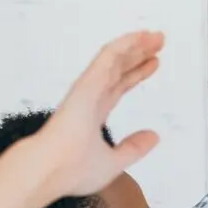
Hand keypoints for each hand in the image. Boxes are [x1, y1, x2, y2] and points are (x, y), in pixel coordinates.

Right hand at [35, 31, 164, 198]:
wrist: (49, 171)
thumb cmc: (70, 171)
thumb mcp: (113, 162)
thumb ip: (133, 148)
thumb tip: (153, 136)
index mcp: (93, 114)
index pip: (119, 87)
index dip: (136, 73)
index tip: (153, 63)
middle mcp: (90, 98)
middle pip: (119, 69)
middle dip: (138, 54)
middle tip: (158, 41)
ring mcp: (87, 89)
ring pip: (114, 59)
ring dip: (135, 45)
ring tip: (155, 35)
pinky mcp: (86, 85)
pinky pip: (107, 59)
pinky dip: (124, 46)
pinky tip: (139, 37)